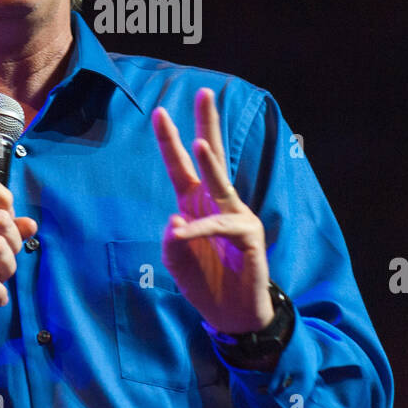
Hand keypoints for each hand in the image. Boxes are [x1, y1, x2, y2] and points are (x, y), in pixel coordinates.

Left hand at [152, 88, 272, 334]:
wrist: (232, 314)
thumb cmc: (205, 282)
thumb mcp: (175, 261)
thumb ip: (170, 242)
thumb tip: (176, 221)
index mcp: (195, 203)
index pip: (180, 166)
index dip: (169, 140)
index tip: (159, 111)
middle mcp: (216, 202)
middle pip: (212, 156)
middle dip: (207, 124)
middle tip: (205, 92)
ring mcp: (236, 216)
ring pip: (222, 184)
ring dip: (211, 165)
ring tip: (199, 143)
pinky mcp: (248, 236)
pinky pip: (221, 226)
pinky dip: (201, 230)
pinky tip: (186, 233)